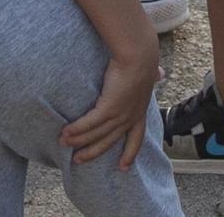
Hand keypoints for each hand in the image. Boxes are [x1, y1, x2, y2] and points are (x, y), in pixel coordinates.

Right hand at [59, 44, 158, 167]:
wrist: (139, 55)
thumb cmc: (143, 60)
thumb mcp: (149, 74)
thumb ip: (152, 77)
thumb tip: (160, 74)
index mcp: (140, 112)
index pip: (136, 138)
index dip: (130, 153)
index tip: (124, 167)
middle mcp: (130, 118)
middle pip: (110, 141)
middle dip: (93, 152)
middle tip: (79, 159)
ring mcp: (120, 115)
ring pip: (96, 134)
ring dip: (78, 140)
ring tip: (63, 144)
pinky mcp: (109, 108)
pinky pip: (89, 123)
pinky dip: (76, 129)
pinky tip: (65, 133)